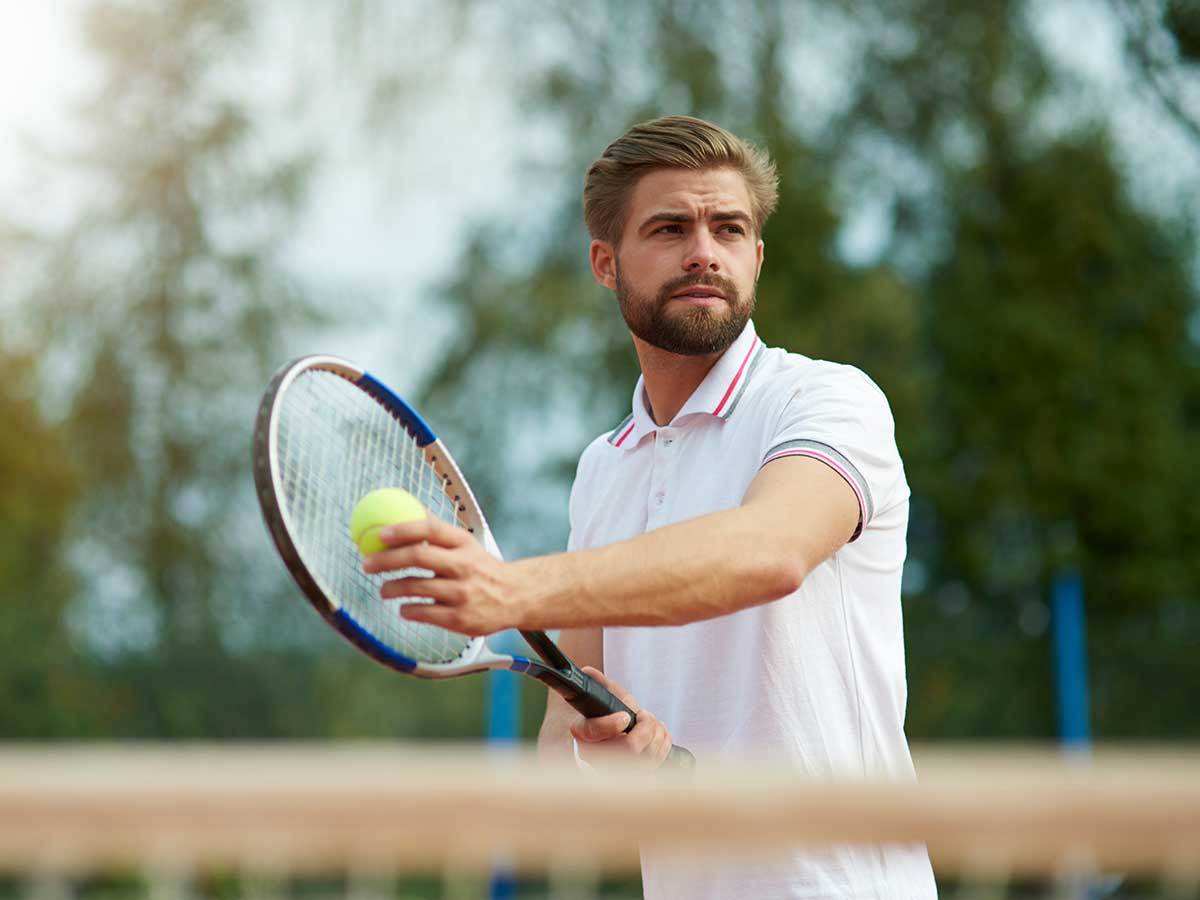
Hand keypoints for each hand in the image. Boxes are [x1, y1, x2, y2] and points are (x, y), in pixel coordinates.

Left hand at [362, 516, 523, 635]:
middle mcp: (464, 566)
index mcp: (463, 543)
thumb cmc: (481, 567)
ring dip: (391, 587)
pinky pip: (422, 613)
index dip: (402, 529)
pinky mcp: (460, 619)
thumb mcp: (466, 544)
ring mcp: (462, 593)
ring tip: (383, 589)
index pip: (430, 530)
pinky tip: (404, 607)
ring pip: (415, 587)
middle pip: (418, 557)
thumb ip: (438, 530)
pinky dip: (407, 610)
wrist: (515, 597)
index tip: (379, 534)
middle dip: (386, 560)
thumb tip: (407, 507)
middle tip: (367, 564)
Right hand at [570, 667, 672, 769]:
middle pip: (629, 747)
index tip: (625, 716)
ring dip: (656, 733)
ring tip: (651, 723)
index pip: (594, 732)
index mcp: (583, 735)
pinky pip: (657, 763)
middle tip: (644, 716)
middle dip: (645, 727)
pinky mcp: (636, 776)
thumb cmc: (604, 720)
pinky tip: (658, 734)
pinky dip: (663, 743)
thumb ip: (597, 685)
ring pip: (647, 756)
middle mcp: (597, 757)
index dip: (611, 724)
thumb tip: (588, 672)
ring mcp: (618, 771)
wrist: (607, 746)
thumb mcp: (599, 700)